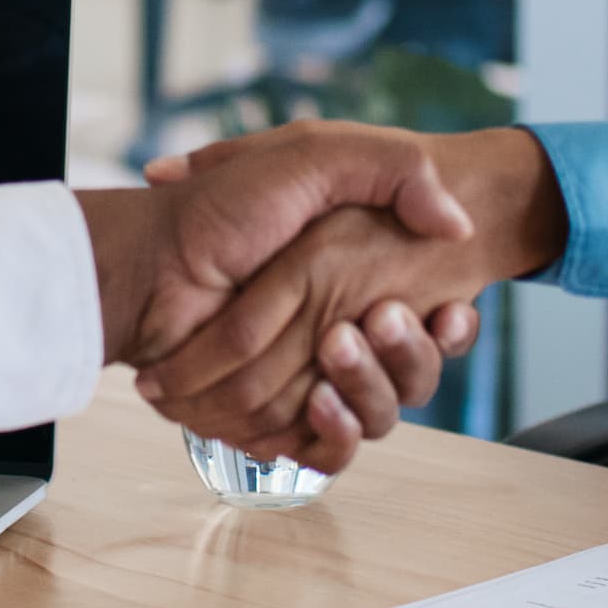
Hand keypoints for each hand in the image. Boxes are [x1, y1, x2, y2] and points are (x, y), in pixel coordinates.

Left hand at [134, 124, 570, 450]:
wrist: (152, 257)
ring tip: (342, 343)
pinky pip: (327, 452)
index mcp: (358, 284)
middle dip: (412, 353)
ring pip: (378, 415)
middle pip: (411, 376)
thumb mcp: (314, 155)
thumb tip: (455, 222)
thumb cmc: (226, 204)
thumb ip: (392, 169)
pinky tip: (321, 401)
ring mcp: (310, 382)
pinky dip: (333, 435)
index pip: (435, 326)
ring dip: (372, 386)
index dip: (452, 326)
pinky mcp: (278, 423)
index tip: (451, 309)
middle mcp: (341, 335)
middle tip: (389, 316)